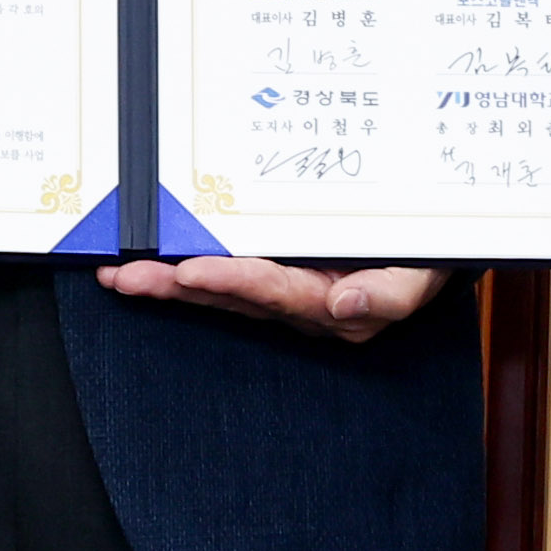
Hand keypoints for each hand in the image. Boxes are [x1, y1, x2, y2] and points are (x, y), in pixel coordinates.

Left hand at [98, 254, 443, 343]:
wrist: (431, 245)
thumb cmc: (425, 258)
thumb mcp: (422, 276)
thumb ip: (391, 294)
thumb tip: (345, 302)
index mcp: (332, 305)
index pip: (274, 293)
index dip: (232, 282)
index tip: (191, 271)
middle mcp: (300, 303)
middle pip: (230, 295)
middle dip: (176, 285)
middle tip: (127, 277)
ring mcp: (283, 289)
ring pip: (218, 287)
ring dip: (169, 280)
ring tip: (119, 274)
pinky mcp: (274, 271)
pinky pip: (224, 271)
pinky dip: (186, 267)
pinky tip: (148, 264)